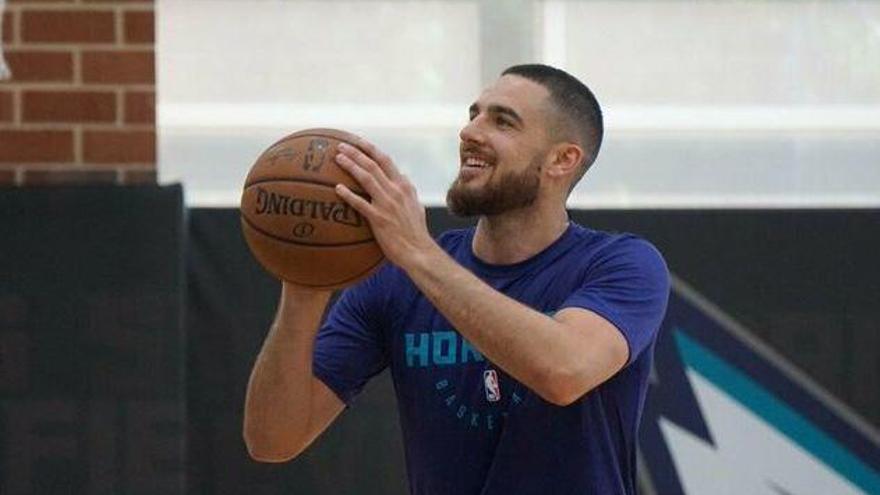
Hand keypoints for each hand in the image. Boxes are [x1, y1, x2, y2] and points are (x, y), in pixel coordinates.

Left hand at [333, 138, 437, 269]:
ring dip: (351, 166)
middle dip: (356, 152)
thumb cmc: (416, 233)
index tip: (358, 141)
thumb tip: (403, 180)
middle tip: (340, 145)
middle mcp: (396, 191)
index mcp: (404, 186)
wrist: (419, 251)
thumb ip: (408, 192)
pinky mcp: (379, 218)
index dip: (370, 149)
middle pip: (373, 165)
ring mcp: (387, 203)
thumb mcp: (416, 207)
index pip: (386, 161)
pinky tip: (337, 189)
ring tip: (337, 158)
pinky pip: (360, 203)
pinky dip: (348, 194)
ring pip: (367, 178)